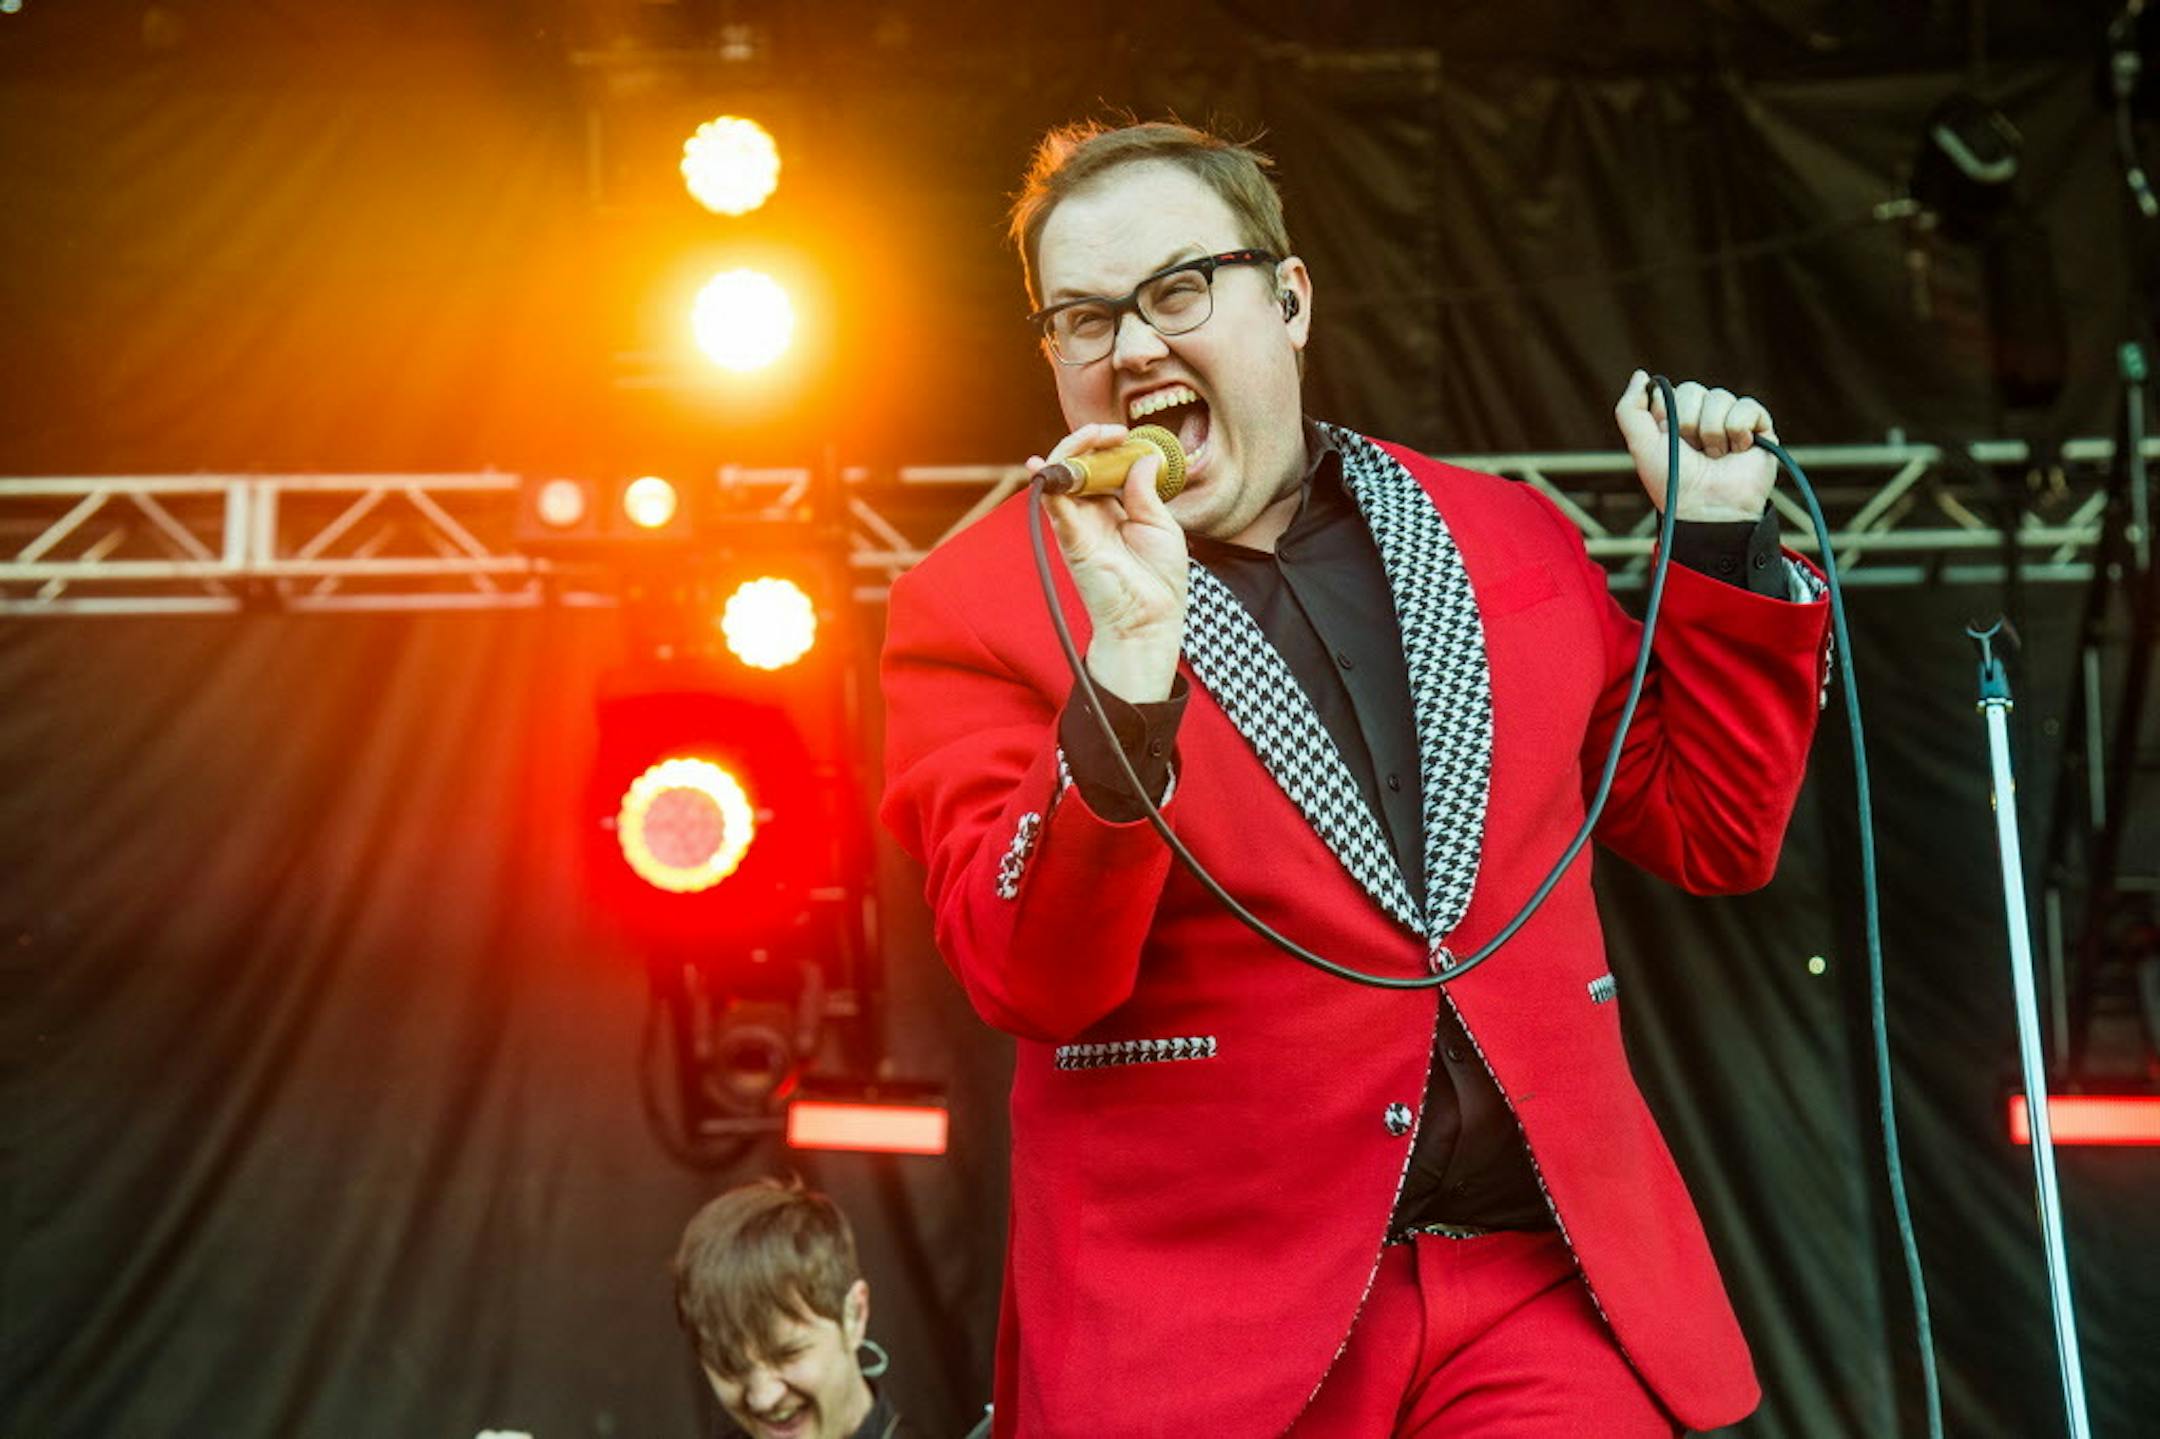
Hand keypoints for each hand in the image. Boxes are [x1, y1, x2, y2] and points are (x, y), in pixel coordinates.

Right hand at [1031, 423, 1188, 703]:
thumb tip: (1143, 455)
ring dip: (1072, 449)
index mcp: (1114, 510)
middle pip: (1078, 466)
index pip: (1102, 467)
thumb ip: (1145, 490)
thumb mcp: (1160, 524)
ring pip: (1061, 477)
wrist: (1150, 619)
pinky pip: (1052, 503)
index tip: (1127, 434)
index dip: (1110, 445)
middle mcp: (1091, 514)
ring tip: (1094, 434)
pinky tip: (1048, 462)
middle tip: (1112, 431)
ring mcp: (1077, 525)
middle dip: (1090, 440)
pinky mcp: (1070, 538)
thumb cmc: (1158, 579)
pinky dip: (1049, 479)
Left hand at [1613, 371, 1779, 521]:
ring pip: (1720, 397)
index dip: (1668, 413)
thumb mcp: (1641, 445)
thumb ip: (1630, 410)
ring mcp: (1731, 422)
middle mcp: (1702, 418)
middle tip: (1693, 451)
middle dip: (1688, 423)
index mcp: (1674, 420)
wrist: (1708, 508)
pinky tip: (1738, 451)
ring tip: (1715, 457)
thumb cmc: (1673, 482)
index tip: (1667, 438)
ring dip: (1713, 432)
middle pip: (1693, 390)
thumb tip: (1641, 374)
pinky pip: (1748, 406)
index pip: (1671, 391)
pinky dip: (1738, 429)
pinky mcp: (1758, 428)